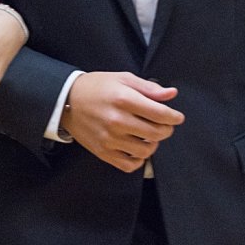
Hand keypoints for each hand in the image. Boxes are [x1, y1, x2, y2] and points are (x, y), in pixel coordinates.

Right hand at [60, 73, 182, 172]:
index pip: (160, 114)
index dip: (174, 117)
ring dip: (154, 144)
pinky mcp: (103, 151)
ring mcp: (109, 138)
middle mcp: (117, 120)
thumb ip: (149, 88)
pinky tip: (137, 148)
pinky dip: (139, 159)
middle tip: (165, 125)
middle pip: (156, 133)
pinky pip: (129, 164)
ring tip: (150, 136)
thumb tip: (172, 94)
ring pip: (146, 151)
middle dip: (166, 129)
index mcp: (123, 99)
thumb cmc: (97, 87)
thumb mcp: (123, 79)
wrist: (66, 100)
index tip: (177, 117)